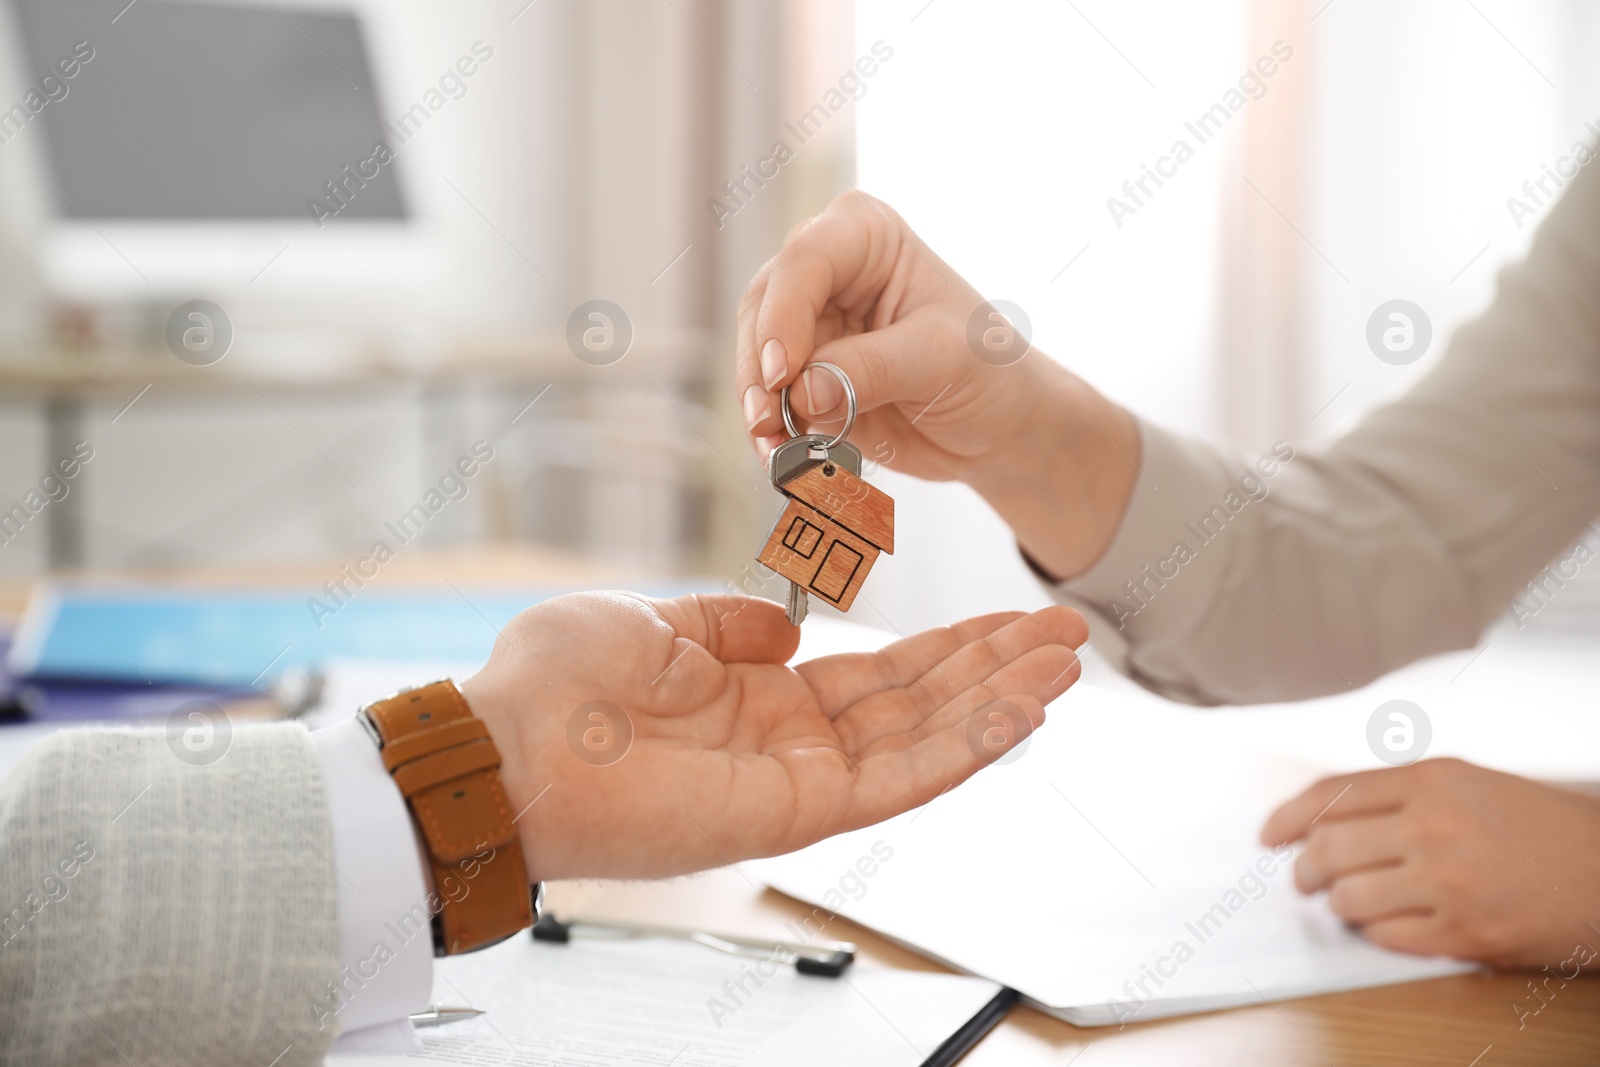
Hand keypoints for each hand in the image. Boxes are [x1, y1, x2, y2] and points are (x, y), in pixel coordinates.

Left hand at [462, 592, 1085, 881]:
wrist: (505, 742)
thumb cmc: (553, 684)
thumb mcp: (654, 622)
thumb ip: (730, 625)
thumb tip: (791, 624)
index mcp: (760, 700)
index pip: (881, 676)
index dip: (949, 649)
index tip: (1008, 620)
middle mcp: (791, 745)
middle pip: (921, 705)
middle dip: (996, 669)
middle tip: (1067, 634)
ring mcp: (800, 784)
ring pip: (925, 743)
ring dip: (1000, 703)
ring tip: (1068, 664)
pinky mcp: (795, 813)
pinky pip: (898, 780)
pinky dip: (964, 746)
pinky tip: (1019, 712)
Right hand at [733, 191, 1140, 579]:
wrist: (999, 428)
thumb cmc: (988, 372)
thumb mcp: (941, 360)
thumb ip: (871, 370)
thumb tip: (803, 393)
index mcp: (865, 237)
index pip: (806, 260)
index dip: (783, 314)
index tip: (782, 372)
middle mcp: (828, 272)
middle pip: (764, 306)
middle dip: (761, 366)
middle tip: (768, 418)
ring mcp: (809, 326)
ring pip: (756, 356)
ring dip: (759, 405)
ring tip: (775, 447)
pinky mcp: (802, 378)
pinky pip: (767, 400)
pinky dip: (769, 431)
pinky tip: (779, 457)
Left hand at [1261, 757, 1599, 966]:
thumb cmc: (1544, 827)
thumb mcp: (1471, 785)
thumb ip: (1403, 796)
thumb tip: (1330, 818)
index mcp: (1431, 781)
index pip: (1331, 795)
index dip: (1287, 817)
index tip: (1268, 835)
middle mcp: (1432, 826)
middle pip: (1327, 848)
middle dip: (1304, 870)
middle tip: (1303, 879)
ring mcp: (1447, 881)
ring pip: (1349, 897)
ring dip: (1338, 905)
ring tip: (1346, 904)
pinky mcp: (1465, 931)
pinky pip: (1387, 936)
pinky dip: (1375, 933)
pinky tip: (1387, 925)